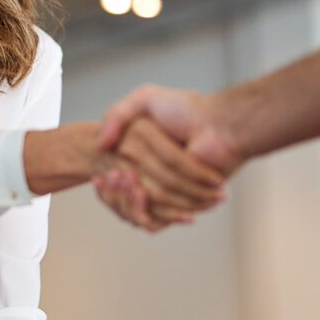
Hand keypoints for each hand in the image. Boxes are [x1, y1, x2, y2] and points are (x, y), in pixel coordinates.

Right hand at [95, 86, 245, 229]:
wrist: (218, 126)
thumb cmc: (187, 109)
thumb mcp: (144, 98)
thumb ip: (116, 114)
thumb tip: (100, 144)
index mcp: (143, 159)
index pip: (114, 183)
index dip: (105, 186)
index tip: (101, 176)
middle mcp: (154, 178)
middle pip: (122, 200)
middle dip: (113, 193)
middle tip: (111, 175)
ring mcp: (168, 192)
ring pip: (134, 212)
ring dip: (124, 200)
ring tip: (127, 179)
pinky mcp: (181, 205)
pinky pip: (154, 220)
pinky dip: (141, 211)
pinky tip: (138, 191)